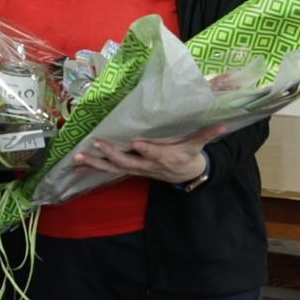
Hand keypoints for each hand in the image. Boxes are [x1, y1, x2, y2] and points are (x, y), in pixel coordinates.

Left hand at [74, 124, 225, 183]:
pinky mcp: (129, 169)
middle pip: (128, 161)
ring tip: (78, 157)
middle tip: (98, 143)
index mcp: (164, 157)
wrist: (185, 176)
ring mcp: (136, 168)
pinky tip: (77, 162)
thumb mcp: (198, 145)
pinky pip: (109, 169)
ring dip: (95, 162)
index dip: (146, 149)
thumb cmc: (189, 155)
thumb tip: (223, 123)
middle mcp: (147, 164)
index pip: (154, 153)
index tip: (137, 143)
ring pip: (113, 167)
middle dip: (111, 153)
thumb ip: (207, 133)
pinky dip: (93, 165)